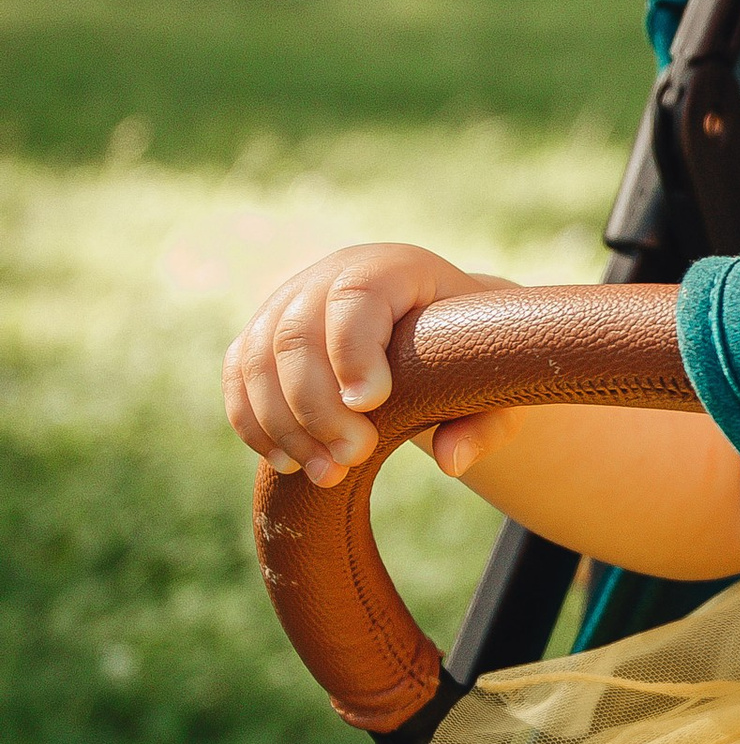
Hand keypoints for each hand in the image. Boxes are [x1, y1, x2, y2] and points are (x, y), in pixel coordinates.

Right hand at [224, 243, 512, 488]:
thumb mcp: (495, 383)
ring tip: (326, 475)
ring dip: (285, 424)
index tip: (371, 405)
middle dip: (317, 404)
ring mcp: (288, 302)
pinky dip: (255, 423)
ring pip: (259, 357)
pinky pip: (240, 376)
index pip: (358, 295)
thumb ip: (488, 422)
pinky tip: (288, 463)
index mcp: (394, 269)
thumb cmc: (469, 358)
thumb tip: (452, 460)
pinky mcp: (262, 335)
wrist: (431, 334)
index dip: (354, 349)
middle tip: (353, 458)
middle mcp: (331, 275)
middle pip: (297, 333)